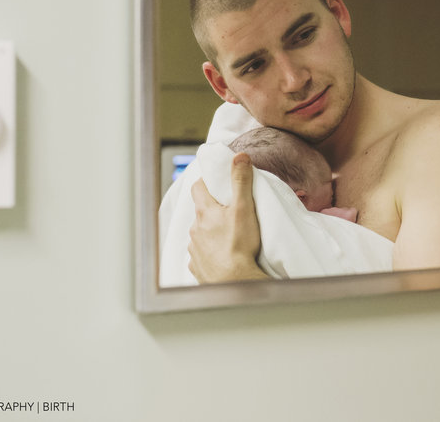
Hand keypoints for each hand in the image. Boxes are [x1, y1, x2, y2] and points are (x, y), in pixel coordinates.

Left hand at [187, 152, 266, 282]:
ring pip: (200, 233)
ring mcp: (194, 249)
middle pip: (201, 212)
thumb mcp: (244, 208)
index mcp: (205, 212)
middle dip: (212, 209)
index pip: (198, 187)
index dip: (207, 182)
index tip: (217, 183)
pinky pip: (201, 255)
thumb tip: (239, 157)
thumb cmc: (240, 245)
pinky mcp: (197, 267)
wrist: (234, 282)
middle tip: (229, 210)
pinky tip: (222, 255)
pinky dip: (209, 252)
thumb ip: (241, 181)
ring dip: (210, 231)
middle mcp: (195, 229)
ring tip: (228, 236)